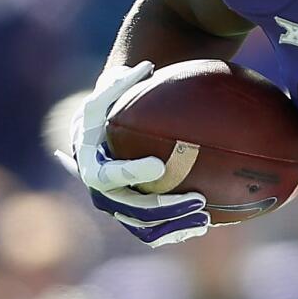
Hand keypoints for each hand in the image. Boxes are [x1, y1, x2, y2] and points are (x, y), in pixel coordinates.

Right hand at [60, 62, 209, 247]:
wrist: (106, 130)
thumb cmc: (114, 104)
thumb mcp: (115, 87)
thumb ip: (125, 80)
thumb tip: (147, 67)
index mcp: (91, 162)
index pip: (107, 175)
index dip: (131, 173)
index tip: (160, 167)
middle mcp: (100, 190)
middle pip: (128, 208)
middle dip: (163, 208)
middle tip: (197, 200)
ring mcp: (118, 206)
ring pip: (142, 227)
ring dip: (173, 226)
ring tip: (205, 219)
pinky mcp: (133, 214)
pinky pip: (153, 231)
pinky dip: (175, 231)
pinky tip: (205, 223)